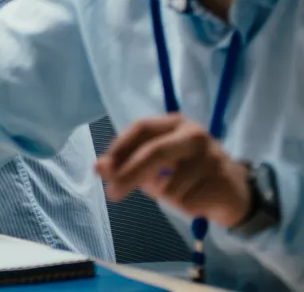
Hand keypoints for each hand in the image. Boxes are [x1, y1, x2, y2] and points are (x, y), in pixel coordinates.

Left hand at [96, 113, 251, 226]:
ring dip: (163, 196)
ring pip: (168, 184)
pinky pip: (185, 200)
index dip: (119, 146)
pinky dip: (181, 206)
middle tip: (112, 193)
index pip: (141, 127)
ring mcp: (211, 157)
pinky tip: (195, 199)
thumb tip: (98, 167)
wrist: (232, 191)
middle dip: (128, 174)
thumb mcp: (154, 166)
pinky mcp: (221, 180)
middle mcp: (194, 135)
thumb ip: (125, 164)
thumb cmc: (186, 174)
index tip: (101, 167)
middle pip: (154, 152)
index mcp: (175, 124)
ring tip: (180, 192)